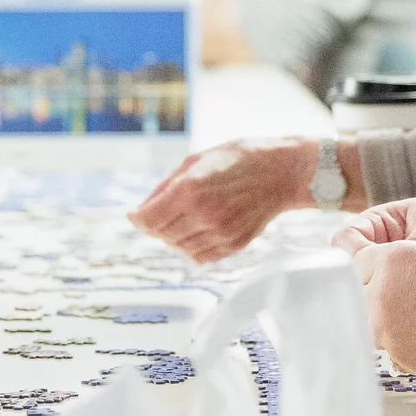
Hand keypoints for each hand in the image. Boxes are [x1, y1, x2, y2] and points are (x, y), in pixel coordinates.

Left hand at [132, 137, 330, 262]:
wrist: (280, 172)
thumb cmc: (237, 159)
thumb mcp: (195, 161)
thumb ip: (165, 187)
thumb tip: (140, 211)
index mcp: (190, 189)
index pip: (149, 219)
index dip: (137, 218)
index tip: (135, 215)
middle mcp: (204, 215)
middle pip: (162, 235)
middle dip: (156, 225)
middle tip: (167, 210)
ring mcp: (220, 233)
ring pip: (179, 247)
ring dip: (175, 235)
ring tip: (189, 215)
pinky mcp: (234, 245)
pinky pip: (200, 256)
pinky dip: (193, 246)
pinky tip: (202, 227)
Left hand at [334, 231, 415, 378]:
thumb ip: (399, 260)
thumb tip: (379, 270)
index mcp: (389, 260)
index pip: (352, 255)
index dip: (362, 256)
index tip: (364, 260)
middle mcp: (379, 295)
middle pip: (351, 291)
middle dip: (363, 287)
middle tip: (386, 287)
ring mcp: (387, 330)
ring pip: (365, 321)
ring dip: (377, 316)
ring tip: (406, 312)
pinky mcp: (400, 356)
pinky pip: (387, 346)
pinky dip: (397, 339)